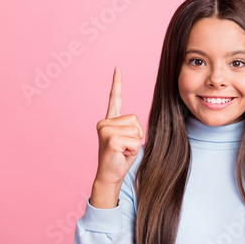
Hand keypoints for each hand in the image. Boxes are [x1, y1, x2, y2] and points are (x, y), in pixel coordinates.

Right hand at [91, 67, 143, 206]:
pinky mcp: (110, 138)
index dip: (117, 83)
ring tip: (122, 150)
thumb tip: (139, 125)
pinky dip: (131, 150)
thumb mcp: (130, 139)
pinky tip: (120, 154)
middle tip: (124, 147)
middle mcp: (105, 122)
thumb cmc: (121, 158)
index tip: (118, 68)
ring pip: (136, 131)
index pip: (115, 98)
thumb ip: (133, 128)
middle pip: (136, 120)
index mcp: (110, 121)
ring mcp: (105, 129)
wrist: (110, 175)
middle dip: (136, 136)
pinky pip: (133, 140)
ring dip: (134, 143)